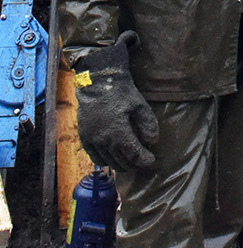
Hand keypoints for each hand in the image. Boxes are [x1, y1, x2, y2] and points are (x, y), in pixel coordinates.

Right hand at [73, 32, 158, 173]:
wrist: (97, 83)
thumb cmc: (121, 93)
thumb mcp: (140, 106)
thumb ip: (148, 124)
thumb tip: (153, 141)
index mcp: (118, 133)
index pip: (134, 154)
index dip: (144, 160)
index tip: (152, 162)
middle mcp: (103, 140)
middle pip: (120, 161)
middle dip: (134, 165)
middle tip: (143, 164)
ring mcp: (91, 140)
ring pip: (107, 161)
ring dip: (119, 164)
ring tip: (130, 163)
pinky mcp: (84, 137)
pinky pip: (94, 156)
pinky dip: (104, 161)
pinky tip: (112, 159)